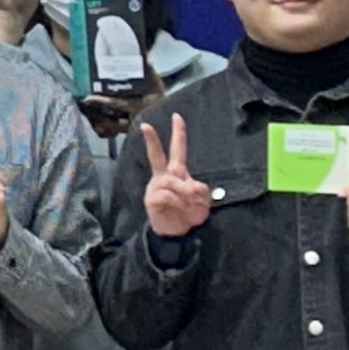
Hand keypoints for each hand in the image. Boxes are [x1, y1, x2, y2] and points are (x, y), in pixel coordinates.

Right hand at [138, 114, 213, 238]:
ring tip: (188, 206)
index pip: (178, 150)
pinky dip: (178, 203)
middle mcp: (163, 177)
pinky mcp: (151, 199)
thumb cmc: (188, 214)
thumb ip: (201, 190)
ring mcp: (156, 187)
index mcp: (177, 173)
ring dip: (185, 194)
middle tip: (145, 126)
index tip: (177, 116)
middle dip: (152, 140)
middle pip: (157, 156)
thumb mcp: (203, 202)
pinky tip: (178, 209)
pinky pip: (168, 195)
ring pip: (172, 181)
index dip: (179, 133)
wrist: (176, 233)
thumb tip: (191, 186)